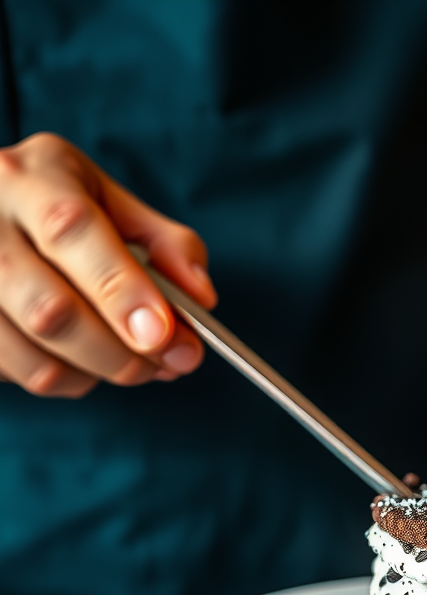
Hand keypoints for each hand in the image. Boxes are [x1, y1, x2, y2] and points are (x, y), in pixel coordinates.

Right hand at [0, 132, 215, 396]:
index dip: (122, 291)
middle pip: (51, 308)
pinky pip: (15, 371)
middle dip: (121, 352)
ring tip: (131, 363)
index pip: (74, 230)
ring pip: (32, 351)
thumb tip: (201, 300)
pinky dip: (64, 379)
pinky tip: (83, 360)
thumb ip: (168, 246)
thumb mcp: (115, 205)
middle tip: (167, 362)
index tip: (164, 334)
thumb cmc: (61, 210)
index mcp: (35, 176)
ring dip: (97, 373)